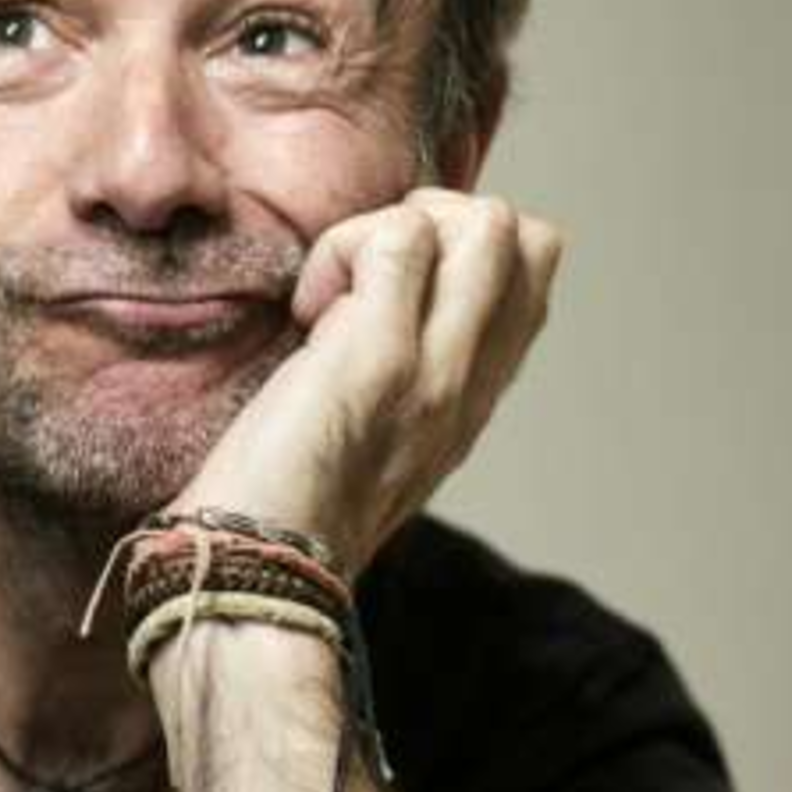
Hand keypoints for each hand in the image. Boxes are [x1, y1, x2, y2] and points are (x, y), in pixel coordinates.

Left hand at [171, 188, 564, 576]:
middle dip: (439, 218)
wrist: (258, 573)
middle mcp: (472, 381)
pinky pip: (393, 238)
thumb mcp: (375, 430)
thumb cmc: (286, 503)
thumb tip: (372, 291)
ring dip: (393, 227)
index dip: (459, 247)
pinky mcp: (381, 356)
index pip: (533, 275)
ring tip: (335, 293)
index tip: (386, 290)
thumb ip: (403, 369)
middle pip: (528, 236)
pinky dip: (339, 250)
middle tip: (364, 272)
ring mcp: (436, 368)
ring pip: (483, 222)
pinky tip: (304, 315)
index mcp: (474, 398)